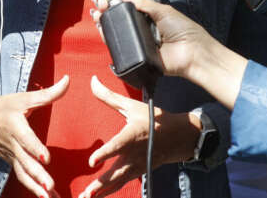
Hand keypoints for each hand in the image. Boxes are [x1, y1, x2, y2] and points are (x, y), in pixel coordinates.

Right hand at [0, 77, 68, 197]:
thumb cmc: (3, 107)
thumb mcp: (24, 98)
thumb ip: (48, 93)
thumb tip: (68, 80)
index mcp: (15, 126)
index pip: (25, 139)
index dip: (34, 148)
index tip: (45, 157)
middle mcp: (12, 144)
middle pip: (24, 162)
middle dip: (37, 175)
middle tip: (50, 186)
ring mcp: (11, 156)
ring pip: (23, 174)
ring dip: (35, 187)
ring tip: (49, 197)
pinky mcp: (12, 163)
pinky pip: (23, 178)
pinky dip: (33, 189)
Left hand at [79, 77, 195, 197]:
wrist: (180, 136)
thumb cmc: (154, 118)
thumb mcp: (133, 105)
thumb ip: (109, 96)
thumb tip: (92, 81)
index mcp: (133, 135)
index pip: (118, 145)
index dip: (105, 153)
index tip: (92, 162)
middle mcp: (135, 153)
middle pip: (116, 172)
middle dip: (101, 183)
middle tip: (87, 192)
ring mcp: (138, 166)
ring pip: (118, 182)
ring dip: (102, 191)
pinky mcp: (139, 172)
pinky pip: (122, 184)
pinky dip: (110, 192)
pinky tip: (96, 197)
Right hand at [90, 0, 216, 80]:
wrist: (193, 53)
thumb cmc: (184, 30)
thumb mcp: (161, 10)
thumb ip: (141, 2)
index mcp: (149, 17)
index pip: (127, 8)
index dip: (115, 2)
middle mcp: (142, 30)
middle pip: (119, 20)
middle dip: (106, 11)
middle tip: (99, 4)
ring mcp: (139, 44)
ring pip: (117, 34)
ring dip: (104, 24)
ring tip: (97, 14)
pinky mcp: (137, 58)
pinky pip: (121, 49)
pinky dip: (110, 40)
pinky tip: (102, 30)